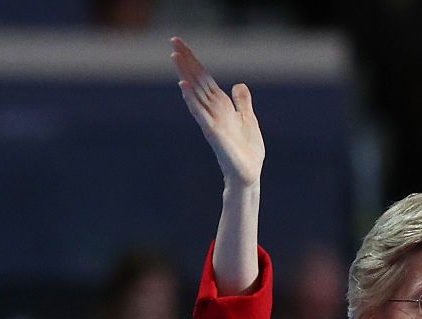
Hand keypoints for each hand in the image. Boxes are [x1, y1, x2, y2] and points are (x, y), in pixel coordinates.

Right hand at [170, 36, 264, 187]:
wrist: (248, 173)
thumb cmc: (246, 150)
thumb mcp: (248, 120)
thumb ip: (242, 102)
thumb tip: (238, 84)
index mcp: (220, 106)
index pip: (204, 78)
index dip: (194, 61)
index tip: (180, 44)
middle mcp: (212, 110)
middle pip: (197, 80)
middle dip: (187, 61)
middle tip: (173, 41)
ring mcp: (211, 121)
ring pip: (195, 93)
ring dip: (185, 74)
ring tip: (175, 56)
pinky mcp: (213, 133)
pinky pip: (200, 114)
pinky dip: (192, 100)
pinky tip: (184, 87)